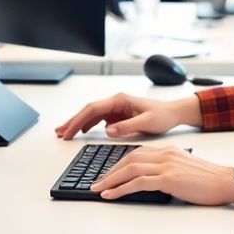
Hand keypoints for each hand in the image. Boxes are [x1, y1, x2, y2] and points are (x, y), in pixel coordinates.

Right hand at [54, 93, 202, 140]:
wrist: (173, 113)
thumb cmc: (163, 115)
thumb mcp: (147, 122)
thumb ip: (127, 126)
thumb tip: (107, 130)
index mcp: (120, 100)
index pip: (93, 109)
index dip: (78, 121)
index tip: (68, 132)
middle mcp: (116, 102)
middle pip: (88, 110)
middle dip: (73, 121)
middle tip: (60, 133)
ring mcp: (116, 108)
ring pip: (91, 114)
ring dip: (78, 123)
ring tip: (65, 133)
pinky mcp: (118, 115)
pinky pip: (99, 119)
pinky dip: (88, 125)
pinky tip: (82, 132)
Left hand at [92, 146, 233, 205]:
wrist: (225, 182)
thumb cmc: (208, 180)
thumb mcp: (184, 169)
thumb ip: (168, 169)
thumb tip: (151, 180)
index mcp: (168, 150)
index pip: (137, 153)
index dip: (119, 163)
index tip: (108, 173)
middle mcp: (165, 154)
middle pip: (130, 159)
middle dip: (110, 171)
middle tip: (97, 182)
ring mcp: (166, 165)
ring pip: (130, 169)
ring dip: (110, 180)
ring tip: (98, 189)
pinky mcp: (168, 179)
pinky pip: (138, 182)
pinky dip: (120, 189)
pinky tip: (111, 195)